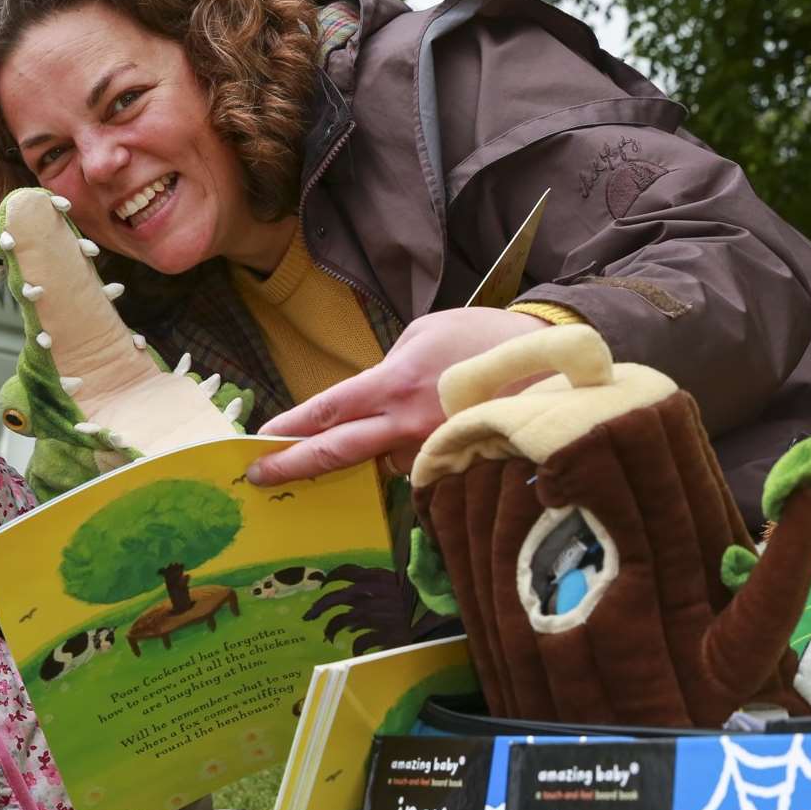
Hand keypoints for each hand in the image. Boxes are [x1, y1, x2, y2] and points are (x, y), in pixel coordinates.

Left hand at [247, 309, 551, 484]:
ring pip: (384, 461)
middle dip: (294, 466)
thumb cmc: (485, 339)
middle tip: (260, 476)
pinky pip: (418, 466)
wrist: (551, 365)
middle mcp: (407, 425)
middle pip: (338, 453)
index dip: (290, 429)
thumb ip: (389, 369)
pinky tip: (434, 430)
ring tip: (413, 417)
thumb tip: (374, 398)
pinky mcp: (454, 467)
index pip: (329, 412)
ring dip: (381, 447)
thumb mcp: (424, 333)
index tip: (260, 442)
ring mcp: (431, 451)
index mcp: (394, 384)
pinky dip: (415, 452)